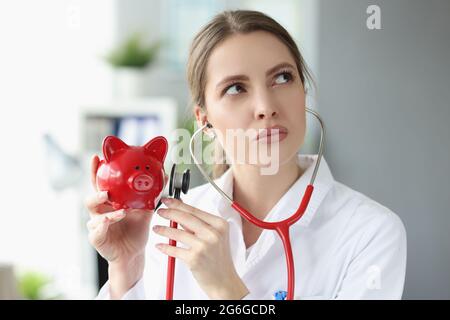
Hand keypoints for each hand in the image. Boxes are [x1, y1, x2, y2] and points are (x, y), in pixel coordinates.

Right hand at [85, 154, 167, 297]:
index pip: (100, 184)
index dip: (97, 171)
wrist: (134, 252)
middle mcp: (100, 212)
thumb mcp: (145, 210)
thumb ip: (151, 194)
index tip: (97, 158)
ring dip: (103, 208)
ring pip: (93, 214)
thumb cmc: (136, 229)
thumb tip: (164, 177)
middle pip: (91, 197)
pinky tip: (111, 220)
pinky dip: (104, 224)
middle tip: (106, 190)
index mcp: (109, 202)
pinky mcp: (97, 238)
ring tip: (116, 207)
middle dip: (96, 191)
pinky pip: (96, 230)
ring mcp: (97, 225)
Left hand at [153, 197, 248, 299]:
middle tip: (161, 212)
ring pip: (178, 233)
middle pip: (185, 218)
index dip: (179, 204)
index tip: (169, 201)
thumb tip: (180, 212)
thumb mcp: (215, 236)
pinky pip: (174, 250)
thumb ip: (199, 225)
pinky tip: (160, 245)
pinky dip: (165, 247)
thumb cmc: (218, 258)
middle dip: (169, 213)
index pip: (195, 210)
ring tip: (157, 228)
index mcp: (219, 224)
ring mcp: (204, 246)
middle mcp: (213, 233)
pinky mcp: (195, 258)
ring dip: (164, 229)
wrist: (224, 280)